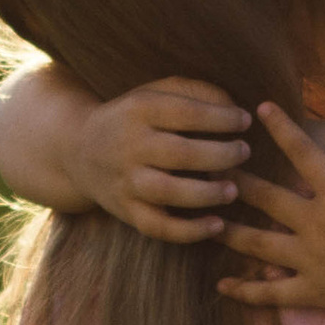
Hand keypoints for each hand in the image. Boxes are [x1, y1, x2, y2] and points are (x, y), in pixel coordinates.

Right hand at [0, 66, 248, 236]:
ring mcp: (125, 181)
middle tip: (244, 153)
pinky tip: (217, 225)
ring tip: (234, 189)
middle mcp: (129, 145)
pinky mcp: (125, 211)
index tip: (246, 121)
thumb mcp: (155, 94)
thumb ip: (195, 93)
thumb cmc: (134, 120)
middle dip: (221, 155)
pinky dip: (190, 231)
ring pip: (169, 193)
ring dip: (208, 194)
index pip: (186, 113)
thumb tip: (235, 106)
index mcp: (138, 109)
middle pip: (181, 154)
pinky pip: (159, 227)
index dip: (222, 118)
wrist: (78, 150)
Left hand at [217, 100, 324, 324]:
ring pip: (258, 244)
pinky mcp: (314, 291)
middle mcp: (316, 225)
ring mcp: (311, 261)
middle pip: (266, 198)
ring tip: (205, 218)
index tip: (259, 108)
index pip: (302, 152)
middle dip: (236, 179)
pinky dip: (245, 291)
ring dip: (229, 230)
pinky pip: (272, 294)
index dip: (280, 127)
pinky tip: (221, 286)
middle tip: (209, 165)